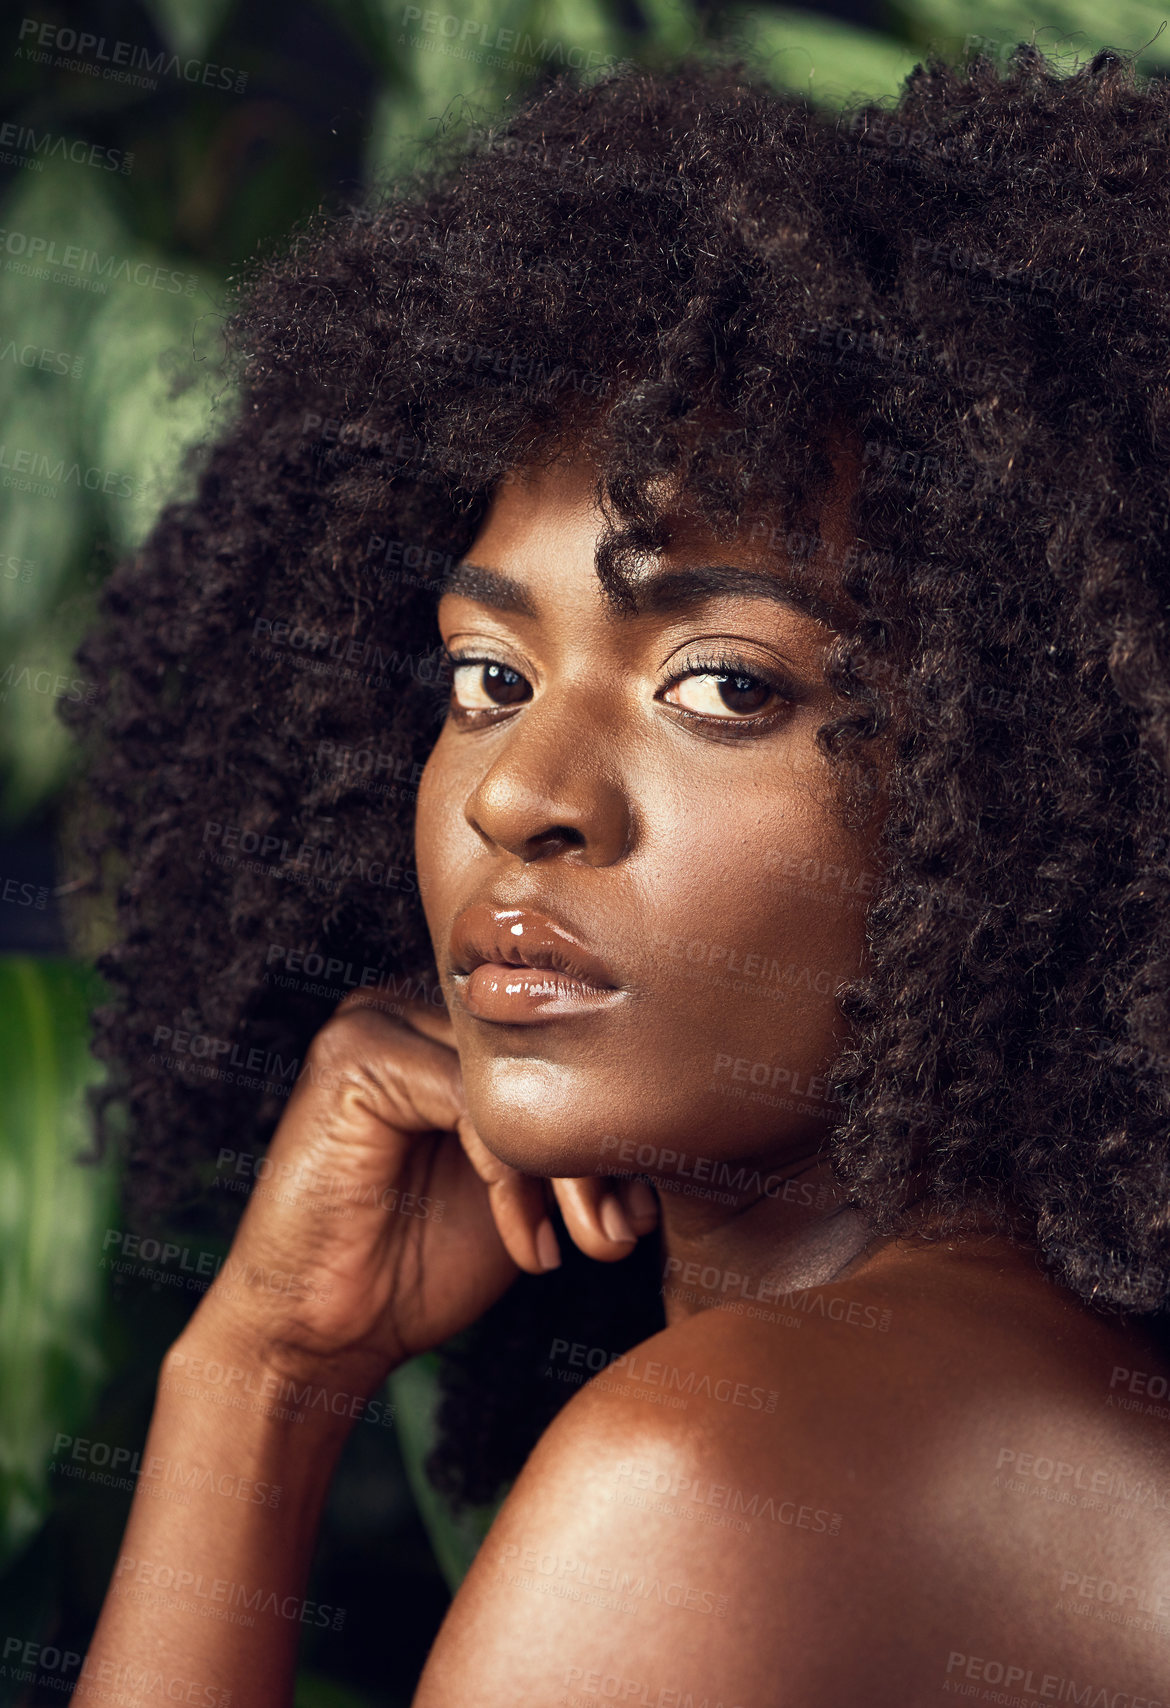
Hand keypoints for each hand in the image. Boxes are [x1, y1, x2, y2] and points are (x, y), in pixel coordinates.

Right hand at [188, 991, 658, 1394]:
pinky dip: (508, 1173)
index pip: (558, 1051)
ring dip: (565, 1169)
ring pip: (514, 1079)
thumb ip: (571, 1140)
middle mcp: (414, 1010)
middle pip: (542, 1059)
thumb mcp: (523, 1192)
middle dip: (597, 1151)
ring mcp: (377, 1021)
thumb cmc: (420, 1267)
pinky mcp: (353, 1054)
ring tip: (588, 1244)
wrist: (322, 1335)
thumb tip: (665, 1118)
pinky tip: (525, 1242)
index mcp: (451, 1031)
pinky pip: (466, 1098)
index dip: (609, 1128)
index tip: (644, 1212)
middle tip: (622, 1235)